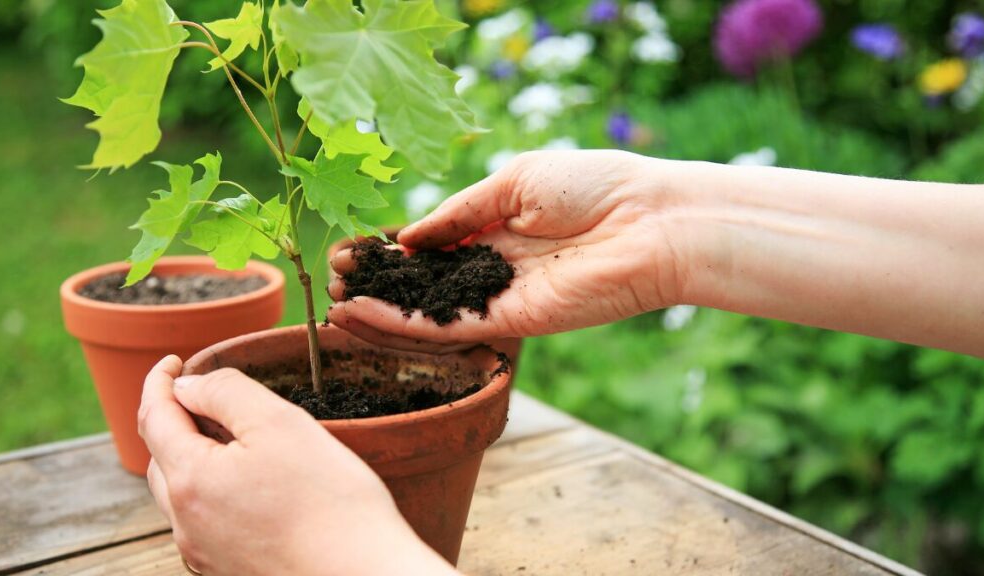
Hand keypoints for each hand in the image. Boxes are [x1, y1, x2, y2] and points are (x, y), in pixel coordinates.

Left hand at [138, 356, 457, 575]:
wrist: (362, 573)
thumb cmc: (329, 498)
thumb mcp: (278, 422)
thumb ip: (225, 392)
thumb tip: (186, 386)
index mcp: (190, 480)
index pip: (154, 416)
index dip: (159, 380)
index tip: (173, 360)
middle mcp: (185, 523)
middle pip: (162, 456)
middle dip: (174, 419)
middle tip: (205, 394)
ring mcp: (204, 551)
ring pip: (181, 492)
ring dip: (192, 456)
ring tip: (230, 436)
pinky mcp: (227, 569)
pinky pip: (204, 520)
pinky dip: (212, 489)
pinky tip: (250, 483)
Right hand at [327, 150, 689, 351]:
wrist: (649, 221)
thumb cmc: (593, 185)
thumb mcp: (514, 181)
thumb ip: (460, 213)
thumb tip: (409, 236)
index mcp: (499, 226)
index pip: (433, 244)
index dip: (393, 248)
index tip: (355, 247)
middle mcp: (496, 267)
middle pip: (425, 281)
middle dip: (378, 281)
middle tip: (334, 276)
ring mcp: (502, 298)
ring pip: (430, 310)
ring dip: (380, 308)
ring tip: (334, 302)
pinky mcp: (512, 323)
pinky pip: (448, 327)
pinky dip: (404, 324)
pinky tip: (363, 315)